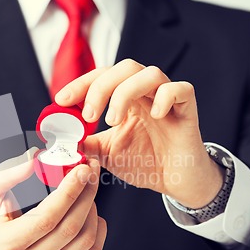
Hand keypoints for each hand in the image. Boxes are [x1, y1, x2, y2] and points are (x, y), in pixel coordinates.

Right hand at [0, 148, 105, 249]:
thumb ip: (6, 175)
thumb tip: (34, 160)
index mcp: (8, 243)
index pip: (46, 218)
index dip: (68, 193)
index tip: (80, 170)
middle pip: (70, 228)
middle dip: (86, 194)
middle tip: (90, 170)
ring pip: (85, 240)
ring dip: (92, 208)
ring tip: (87, 189)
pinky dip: (99, 229)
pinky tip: (92, 212)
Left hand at [55, 59, 223, 207]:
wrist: (175, 181)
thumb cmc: (145, 163)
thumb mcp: (106, 154)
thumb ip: (86, 143)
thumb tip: (61, 139)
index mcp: (128, 98)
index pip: (103, 76)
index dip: (82, 83)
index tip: (61, 100)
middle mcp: (147, 93)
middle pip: (124, 68)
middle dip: (100, 87)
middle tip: (88, 116)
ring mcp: (168, 99)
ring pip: (150, 74)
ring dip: (125, 93)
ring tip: (113, 121)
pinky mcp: (188, 110)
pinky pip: (180, 90)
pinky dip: (165, 98)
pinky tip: (154, 116)